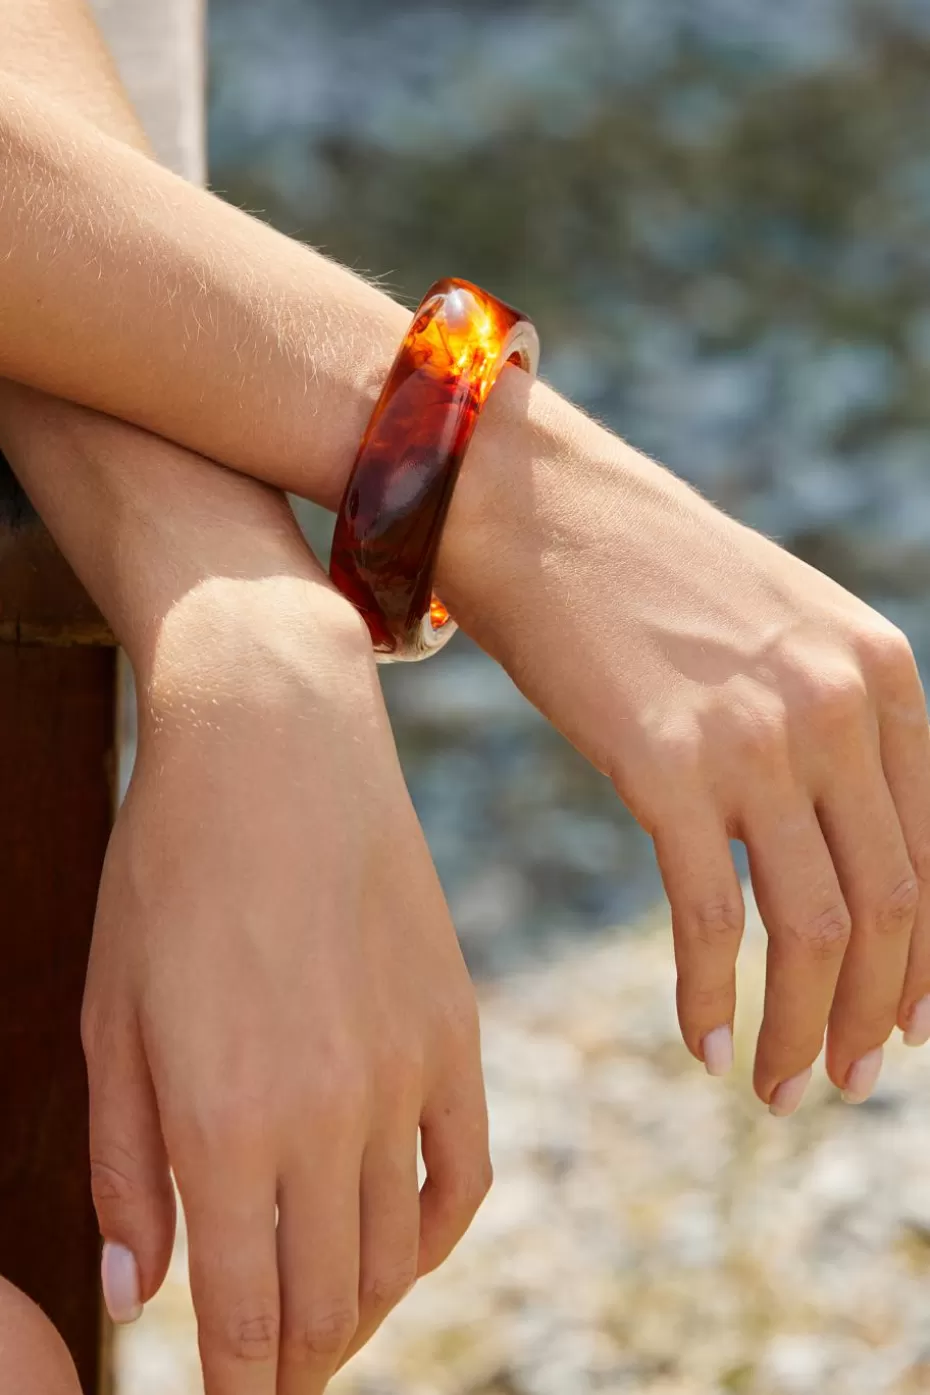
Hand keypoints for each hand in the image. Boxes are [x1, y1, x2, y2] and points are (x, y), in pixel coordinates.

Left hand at [80, 555, 487, 1392]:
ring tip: (321, 1325)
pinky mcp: (455, 1031)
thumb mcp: (110, 1018)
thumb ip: (126, 1170)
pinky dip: (431, 1239)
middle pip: (327, 1306)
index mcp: (223, 1122)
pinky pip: (465, 1173)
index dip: (241, 1392)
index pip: (246, 1320)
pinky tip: (397, 1248)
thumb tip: (146, 1295)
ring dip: (357, 1314)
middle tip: (268, 1378)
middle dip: (293, 1367)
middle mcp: (327, 1116)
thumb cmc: (169, 874)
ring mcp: (406, 1074)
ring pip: (396, 1254)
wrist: (278, 747)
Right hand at [441, 377, 929, 1113]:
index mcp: (881, 672)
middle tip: (849, 1083)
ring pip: (815, 928)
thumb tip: (844, 847)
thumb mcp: (775, 635)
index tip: (908, 1026)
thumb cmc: (642, 580)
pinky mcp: (665, 763)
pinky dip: (712, 996)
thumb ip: (829, 723)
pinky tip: (704, 1044)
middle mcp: (837, 704)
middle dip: (878, 1014)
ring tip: (785, 1089)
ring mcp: (755, 734)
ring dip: (806, 1029)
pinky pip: (709, 917)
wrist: (535, 509)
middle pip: (892, 905)